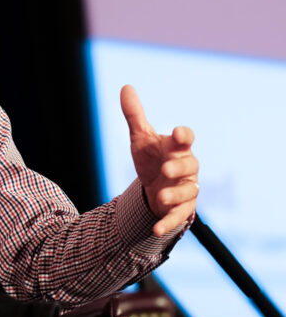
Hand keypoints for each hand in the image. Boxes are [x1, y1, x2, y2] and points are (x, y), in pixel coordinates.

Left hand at [120, 85, 198, 235]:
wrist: (155, 187)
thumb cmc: (152, 158)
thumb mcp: (141, 138)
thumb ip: (135, 115)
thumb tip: (126, 87)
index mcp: (177, 148)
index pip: (186, 139)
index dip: (184, 136)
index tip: (178, 134)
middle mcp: (186, 168)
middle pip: (190, 165)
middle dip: (179, 167)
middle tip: (166, 168)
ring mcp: (186, 189)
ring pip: (188, 192)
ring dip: (175, 194)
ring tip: (160, 196)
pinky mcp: (181, 209)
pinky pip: (178, 217)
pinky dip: (167, 223)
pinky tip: (155, 230)